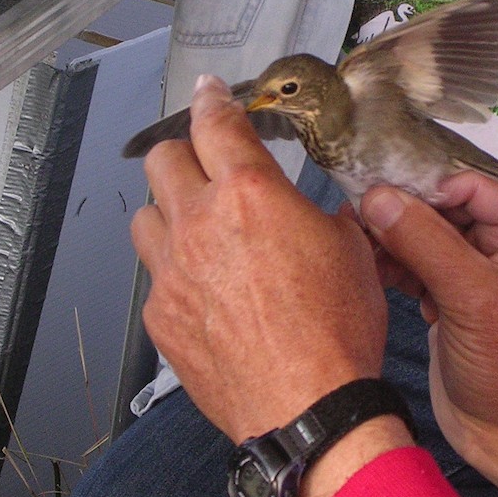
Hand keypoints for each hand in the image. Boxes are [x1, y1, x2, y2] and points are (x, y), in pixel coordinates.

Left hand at [131, 76, 389, 444]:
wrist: (309, 405)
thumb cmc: (335, 331)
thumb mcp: (351, 250)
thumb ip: (320, 215)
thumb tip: (317, 212)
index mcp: (250, 193)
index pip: (216, 123)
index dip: (212, 99)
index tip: (209, 91)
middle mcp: (200, 223)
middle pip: (163, 159)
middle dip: (185, 152)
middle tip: (206, 163)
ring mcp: (171, 271)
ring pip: (146, 215)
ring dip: (170, 211)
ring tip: (199, 229)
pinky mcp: (160, 315)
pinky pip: (155, 276)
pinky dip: (176, 272)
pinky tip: (207, 290)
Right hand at [362, 172, 497, 457]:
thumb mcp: (474, 300)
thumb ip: (427, 243)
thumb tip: (380, 197)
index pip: (469, 183)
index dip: (421, 185)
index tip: (373, 190)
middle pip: (443, 202)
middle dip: (401, 210)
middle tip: (356, 213)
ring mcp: (482, 264)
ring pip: (425, 229)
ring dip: (392, 237)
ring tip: (360, 244)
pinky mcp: (456, 288)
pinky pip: (418, 257)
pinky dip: (394, 262)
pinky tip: (373, 268)